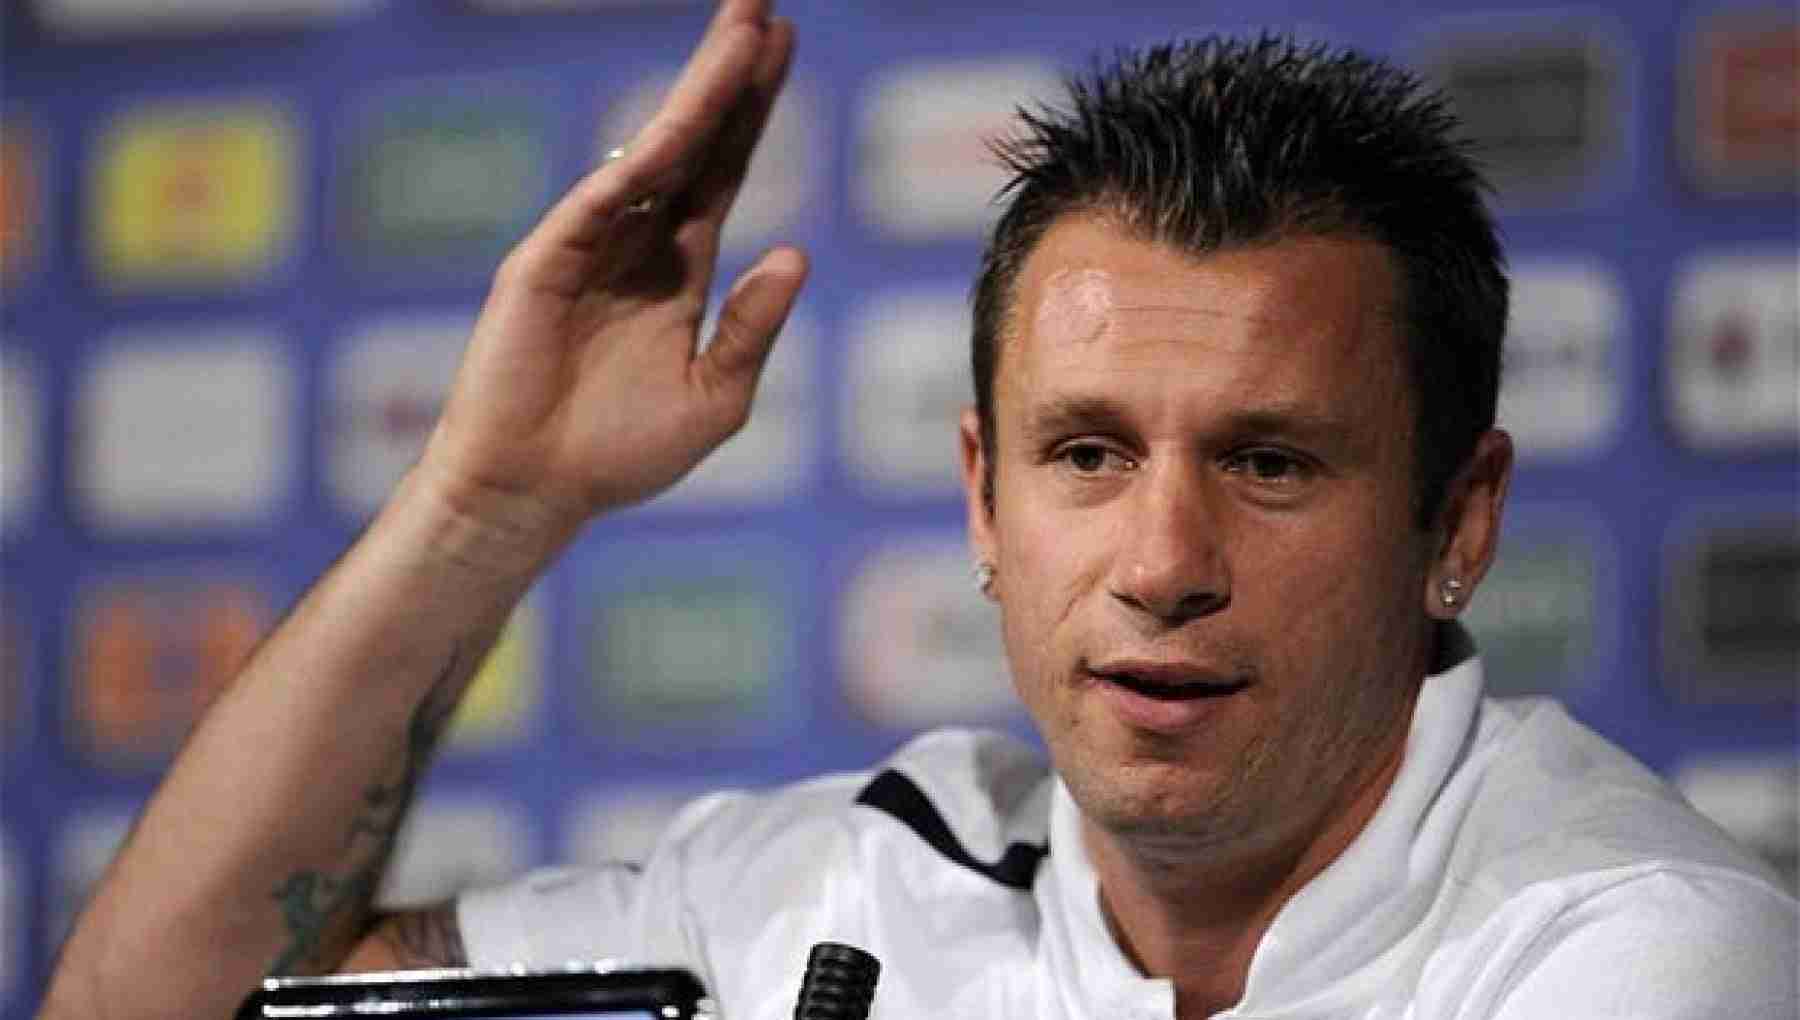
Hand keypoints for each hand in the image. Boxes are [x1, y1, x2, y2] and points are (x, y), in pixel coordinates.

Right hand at [417, 0, 805, 556]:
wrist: (535, 494)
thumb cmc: (619, 456)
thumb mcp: (713, 395)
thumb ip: (753, 327)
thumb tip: (796, 252)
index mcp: (677, 271)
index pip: (721, 170)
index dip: (751, 111)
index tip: (783, 46)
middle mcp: (635, 243)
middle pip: (694, 141)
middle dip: (729, 76)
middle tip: (766, 9)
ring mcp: (588, 245)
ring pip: (655, 153)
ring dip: (700, 95)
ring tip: (744, 34)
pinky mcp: (546, 262)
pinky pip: (603, 202)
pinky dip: (644, 162)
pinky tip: (684, 122)